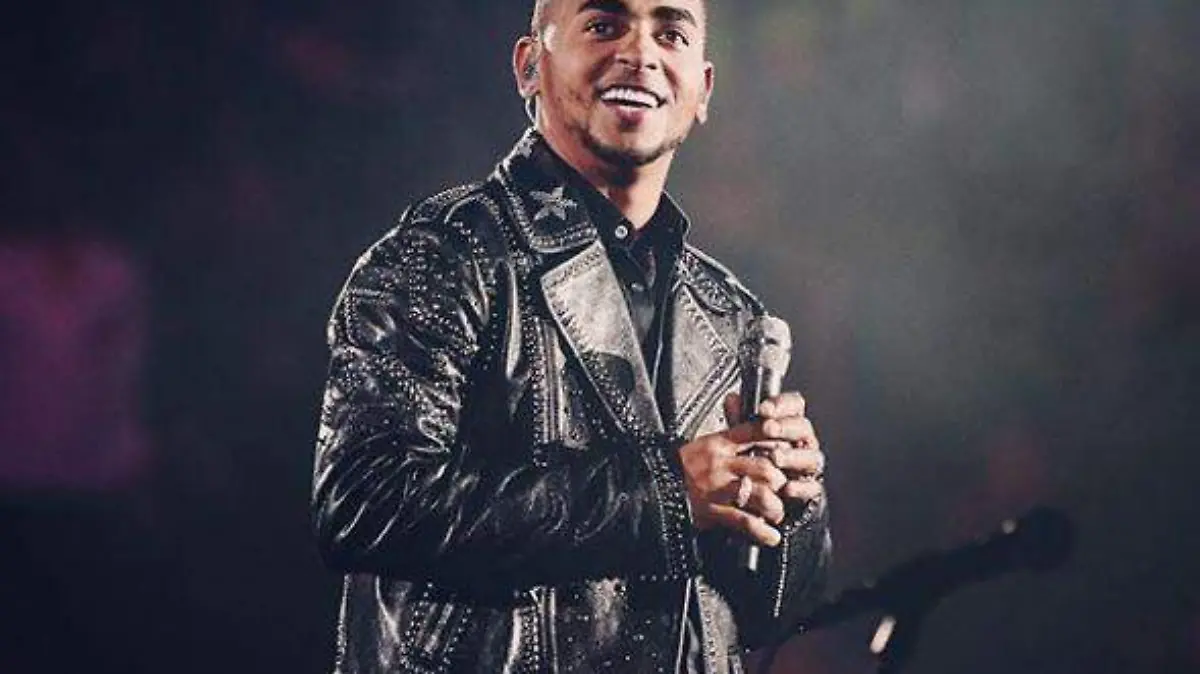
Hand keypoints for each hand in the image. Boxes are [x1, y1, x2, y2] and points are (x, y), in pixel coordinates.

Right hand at [679, 390, 818, 546]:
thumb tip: (758, 430)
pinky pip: (743, 521)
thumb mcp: (704, 444)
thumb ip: (730, 439)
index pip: (754, 432)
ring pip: (759, 494)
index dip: (777, 439)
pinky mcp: (711, 511)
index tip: (788, 447)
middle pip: (765, 467)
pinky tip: (770, 536)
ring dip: (775, 506)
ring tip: (777, 512)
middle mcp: (720, 464)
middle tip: (784, 488)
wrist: (650, 485)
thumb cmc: (680, 466)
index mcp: (719, 443)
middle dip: (781, 480)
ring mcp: (717, 488)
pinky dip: (761, 531)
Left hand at [747, 392, 824, 509]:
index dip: (781, 404)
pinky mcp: (810, 489)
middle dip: (785, 427)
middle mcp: (803, 441)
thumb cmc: (758, 458)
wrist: (766, 491)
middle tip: (768, 428)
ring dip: (793, 456)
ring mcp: (808, 465)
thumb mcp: (746, 437)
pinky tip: (787, 487)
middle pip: (803, 428)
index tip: (764, 408)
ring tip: (775, 457)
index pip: (794, 405)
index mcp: (790, 423)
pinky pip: (812, 488)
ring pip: (811, 457)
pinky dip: (800, 488)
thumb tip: (732, 399)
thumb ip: (740, 420)